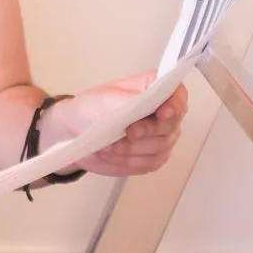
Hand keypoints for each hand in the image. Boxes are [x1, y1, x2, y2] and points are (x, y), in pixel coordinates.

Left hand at [53, 72, 187, 176]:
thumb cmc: (91, 108)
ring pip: (160, 148)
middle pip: (171, 126)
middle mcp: (163, 113)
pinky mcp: (151, 156)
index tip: (163, 113)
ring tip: (109, 145)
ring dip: (131, 149)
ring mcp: (160, 136)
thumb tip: (154, 102)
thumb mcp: (108, 100)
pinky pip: (149, 164)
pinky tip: (112, 154)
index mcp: (155, 88)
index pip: (177, 95)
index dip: (175, 105)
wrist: (74, 131)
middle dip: (147, 132)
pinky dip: (128, 161)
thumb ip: (134, 101)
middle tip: (128, 132)